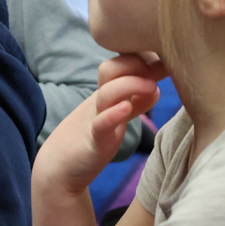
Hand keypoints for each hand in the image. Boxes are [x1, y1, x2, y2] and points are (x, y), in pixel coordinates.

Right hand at [36, 53, 165, 194]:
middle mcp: (100, 103)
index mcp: (106, 94)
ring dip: (130, 85)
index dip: (142, 57)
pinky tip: (126, 109)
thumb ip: (134, 103)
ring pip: (107, 94)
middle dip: (135, 63)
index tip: (166, 59)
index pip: (120, 63)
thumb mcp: (115, 118)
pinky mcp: (93, 141)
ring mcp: (94, 120)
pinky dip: (113, 115)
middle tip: (160, 68)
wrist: (58, 168)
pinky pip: (101, 124)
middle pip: (109, 70)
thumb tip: (155, 88)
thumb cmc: (90, 140)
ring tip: (151, 86)